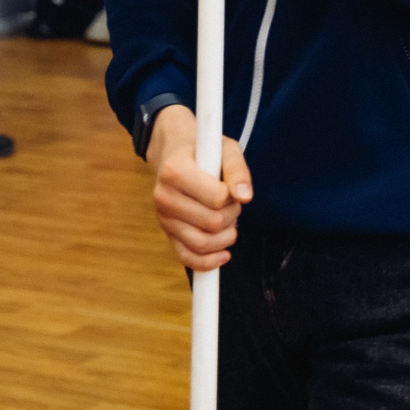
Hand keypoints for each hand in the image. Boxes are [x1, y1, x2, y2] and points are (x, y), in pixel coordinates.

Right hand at [145, 105, 252, 269]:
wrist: (176, 153)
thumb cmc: (204, 150)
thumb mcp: (225, 148)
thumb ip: (237, 169)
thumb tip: (245, 196)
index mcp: (175, 171)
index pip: (216, 198)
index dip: (232, 195)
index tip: (230, 186)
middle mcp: (164, 196)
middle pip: (212, 223)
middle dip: (232, 214)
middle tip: (232, 202)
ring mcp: (163, 218)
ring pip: (202, 244)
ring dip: (226, 236)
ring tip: (228, 219)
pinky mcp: (167, 234)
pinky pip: (187, 258)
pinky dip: (208, 262)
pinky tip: (224, 254)